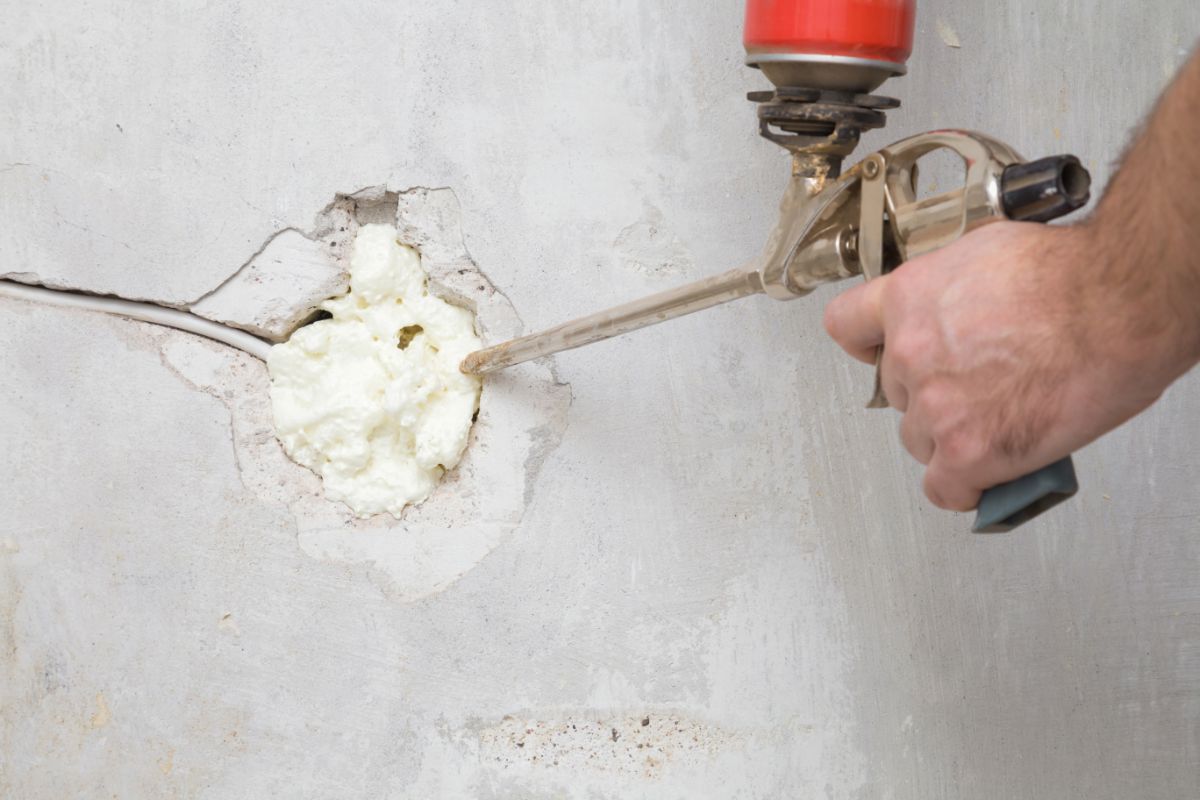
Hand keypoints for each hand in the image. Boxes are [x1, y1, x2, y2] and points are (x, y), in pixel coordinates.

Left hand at [822, 221, 1182, 510]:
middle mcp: (909, 351)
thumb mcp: (988, 254)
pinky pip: (945, 488)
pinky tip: (986, 478)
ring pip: (921, 441)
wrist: (1120, 303)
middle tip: (978, 389)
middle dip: (932, 394)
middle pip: (897, 392)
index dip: (868, 346)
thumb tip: (960, 305)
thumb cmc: (1075, 276)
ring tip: (998, 424)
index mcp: (909, 298)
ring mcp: (934, 404)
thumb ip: (953, 289)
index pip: (847, 328)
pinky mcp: (966, 450)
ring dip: (953, 439)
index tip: (880, 354)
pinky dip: (967, 487)